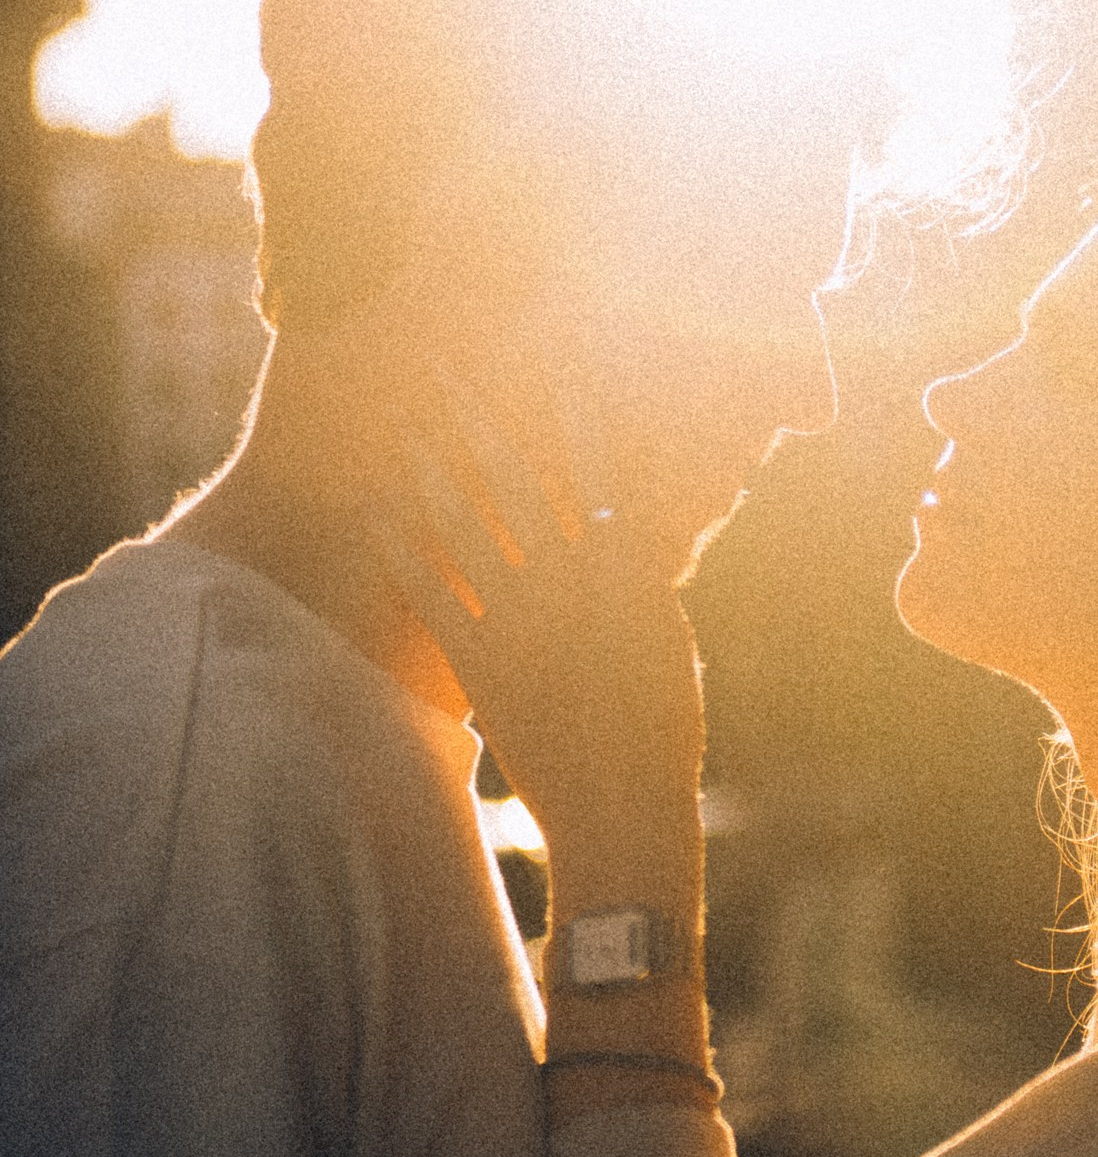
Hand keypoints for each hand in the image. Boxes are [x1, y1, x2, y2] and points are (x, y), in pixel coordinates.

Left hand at [363, 370, 704, 937]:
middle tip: (445, 364)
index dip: (568, 405)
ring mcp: (525, 614)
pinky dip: (400, 548)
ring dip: (429, 464)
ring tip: (402, 420)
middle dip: (478, 413)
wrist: (626, 802)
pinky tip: (374, 512)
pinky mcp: (483, 658)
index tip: (546, 355)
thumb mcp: (664, 633)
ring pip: (465, 520)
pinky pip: (432, 590)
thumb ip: (638, 573)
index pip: (594, 461)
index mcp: (629, 562)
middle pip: (515, 473)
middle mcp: (573, 574)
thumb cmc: (661, 724)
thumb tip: (623, 527)